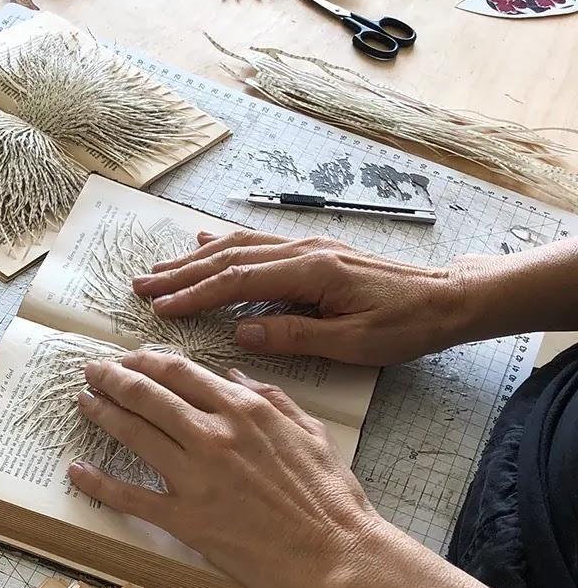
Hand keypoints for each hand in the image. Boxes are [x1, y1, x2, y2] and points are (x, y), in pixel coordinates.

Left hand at [66, 351, 397, 587]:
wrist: (340, 554)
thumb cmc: (331, 497)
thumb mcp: (309, 430)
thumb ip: (270, 397)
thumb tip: (233, 375)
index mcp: (244, 410)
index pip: (179, 372)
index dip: (145, 361)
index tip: (128, 359)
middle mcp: (214, 435)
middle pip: (148, 394)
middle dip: (113, 378)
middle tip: (93, 372)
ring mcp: (196, 477)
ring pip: (134, 433)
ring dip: (102, 413)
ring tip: (83, 402)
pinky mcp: (186, 519)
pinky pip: (130, 496)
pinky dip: (98, 482)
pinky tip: (77, 471)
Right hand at [131, 230, 467, 365]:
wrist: (447, 299)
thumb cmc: (405, 326)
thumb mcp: (351, 343)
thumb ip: (293, 335)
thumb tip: (240, 334)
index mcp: (311, 272)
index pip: (237, 282)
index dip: (194, 296)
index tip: (159, 309)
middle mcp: (303, 252)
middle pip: (228, 258)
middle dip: (180, 274)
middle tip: (140, 286)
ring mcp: (306, 248)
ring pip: (238, 248)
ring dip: (194, 261)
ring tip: (159, 272)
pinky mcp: (312, 254)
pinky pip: (256, 245)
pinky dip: (223, 246)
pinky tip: (203, 245)